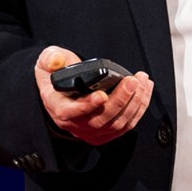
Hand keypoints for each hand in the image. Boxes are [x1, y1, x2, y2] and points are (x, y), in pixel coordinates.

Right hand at [34, 45, 153, 145]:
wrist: (62, 91)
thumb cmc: (56, 76)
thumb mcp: (47, 63)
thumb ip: (51, 58)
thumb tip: (56, 61)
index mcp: (58, 107)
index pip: (70, 113)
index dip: (86, 106)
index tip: (101, 95)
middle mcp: (75, 123)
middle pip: (100, 119)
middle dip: (120, 99)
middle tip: (132, 81)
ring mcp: (92, 130)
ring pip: (117, 124)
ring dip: (134, 103)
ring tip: (142, 81)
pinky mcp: (107, 132)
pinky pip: (126, 125)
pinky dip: (139, 108)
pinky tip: (144, 89)